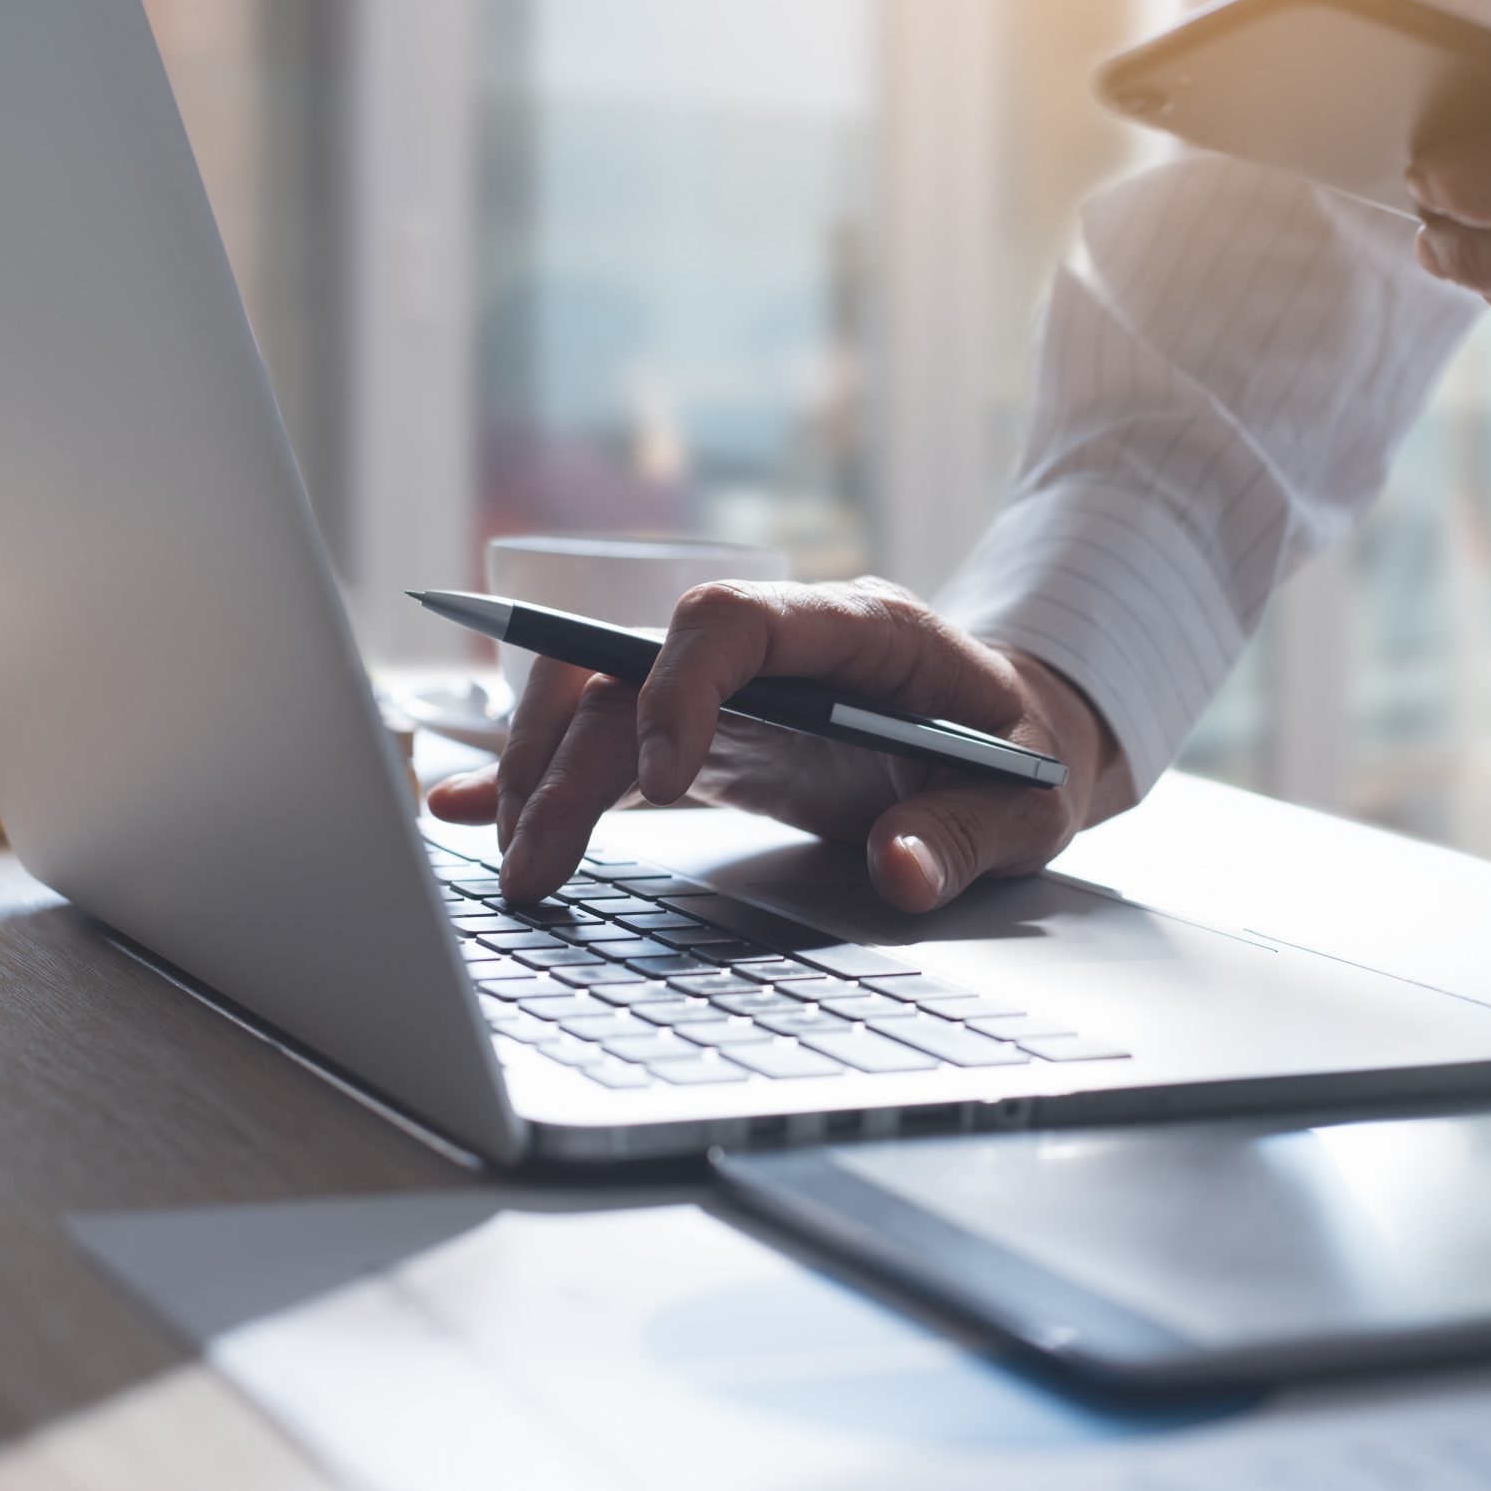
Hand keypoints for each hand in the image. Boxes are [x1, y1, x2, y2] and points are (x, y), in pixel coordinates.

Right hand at [425, 578, 1125, 910]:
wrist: (1019, 738)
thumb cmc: (1022, 756)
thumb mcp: (1027, 802)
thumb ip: (965, 834)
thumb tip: (899, 869)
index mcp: (855, 629)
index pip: (730, 620)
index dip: (677, 688)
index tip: (662, 783)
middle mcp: (771, 647)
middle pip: (627, 664)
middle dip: (564, 754)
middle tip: (535, 861)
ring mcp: (728, 689)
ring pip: (595, 703)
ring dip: (537, 775)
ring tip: (512, 866)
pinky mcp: (704, 737)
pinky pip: (604, 745)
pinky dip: (540, 778)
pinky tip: (462, 811)